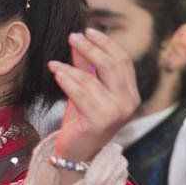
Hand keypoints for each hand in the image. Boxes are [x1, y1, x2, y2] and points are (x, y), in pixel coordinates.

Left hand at [49, 28, 139, 163]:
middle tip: (73, 36)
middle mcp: (128, 102)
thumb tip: (78, 39)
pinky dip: (67, 80)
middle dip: (91, 48)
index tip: (88, 31)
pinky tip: (57, 72)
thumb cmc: (81, 122)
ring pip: (93, 80)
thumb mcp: (85, 90)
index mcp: (130, 94)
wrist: (75, 153)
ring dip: (71, 67)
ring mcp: (116, 112)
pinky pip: (81, 94)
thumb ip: (85, 67)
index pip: (122, 61)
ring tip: (55, 62)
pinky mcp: (99, 121)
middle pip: (112, 65)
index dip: (106, 43)